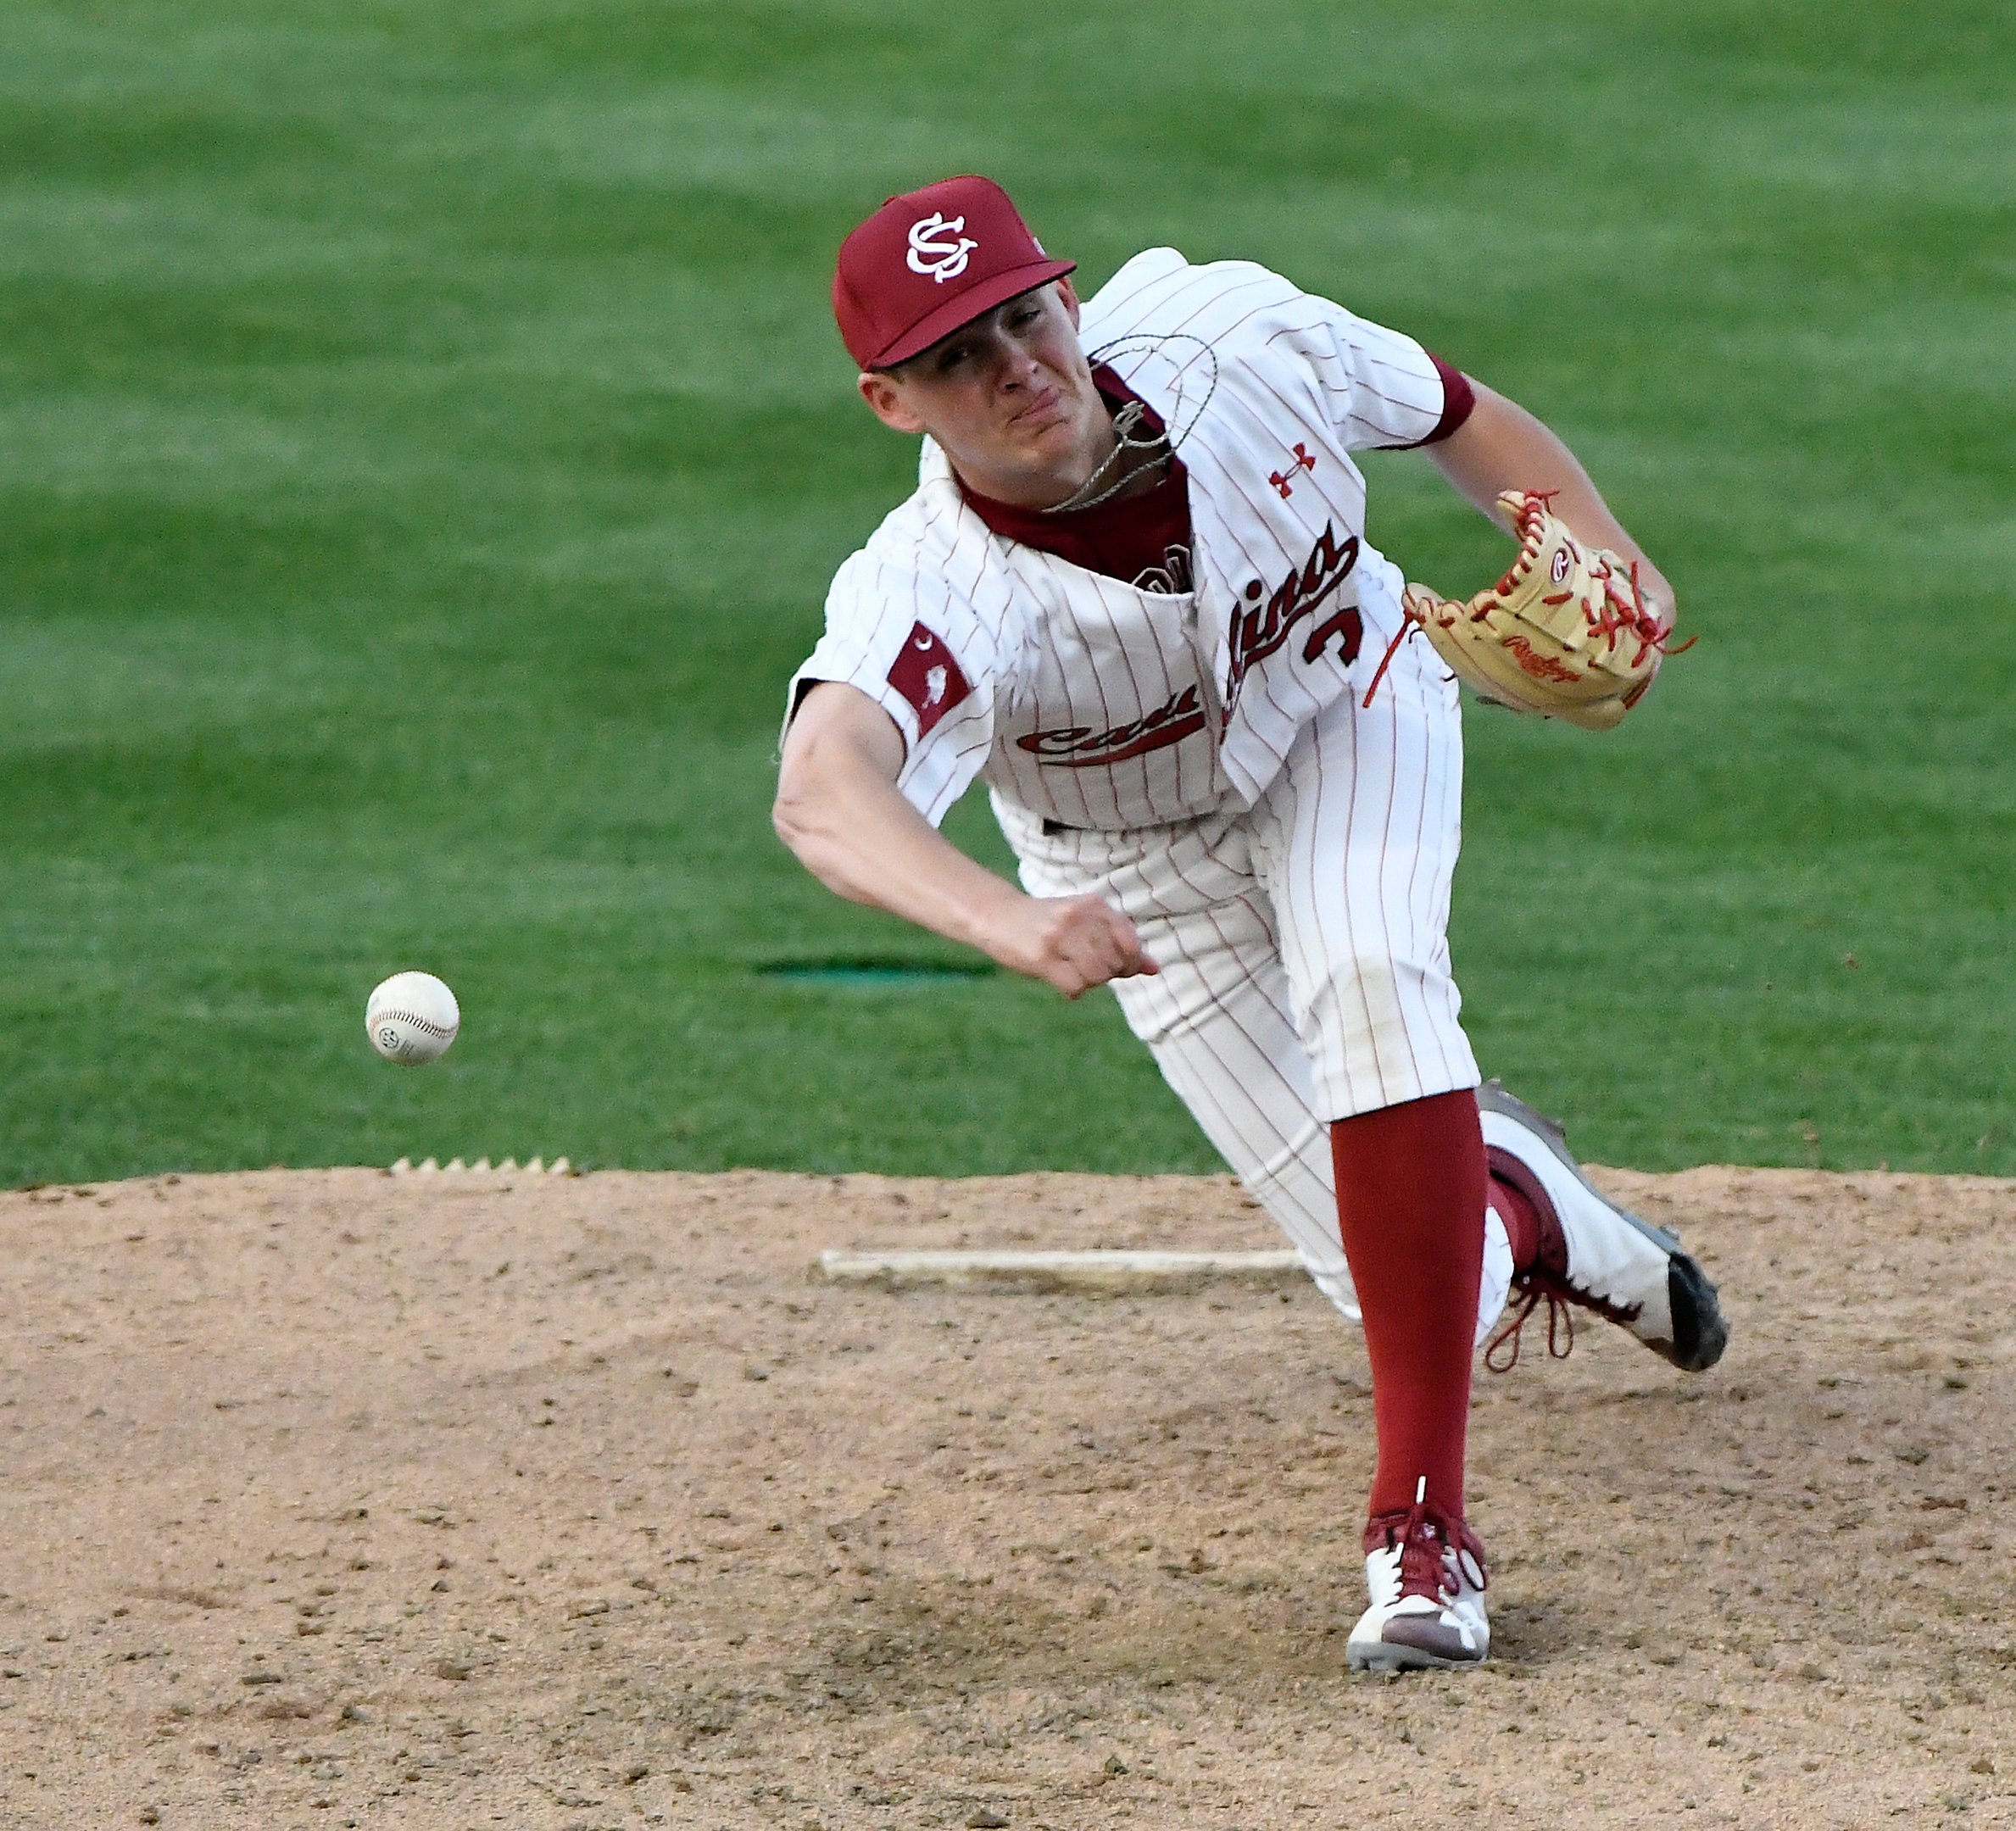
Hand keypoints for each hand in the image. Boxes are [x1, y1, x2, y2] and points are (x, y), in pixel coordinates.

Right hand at [980, 892, 1158, 998]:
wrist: (997, 915)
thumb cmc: (1048, 922)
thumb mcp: (1086, 922)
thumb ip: (1120, 942)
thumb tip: (1155, 968)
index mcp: (1094, 905)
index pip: (1130, 943)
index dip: (1128, 963)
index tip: (1114, 966)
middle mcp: (1079, 917)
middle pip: (1115, 963)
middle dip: (1106, 974)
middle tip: (1086, 969)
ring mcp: (1059, 936)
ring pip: (1097, 975)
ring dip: (1089, 983)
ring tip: (1074, 974)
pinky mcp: (1041, 957)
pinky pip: (1075, 987)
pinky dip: (1073, 991)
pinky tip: (1061, 981)